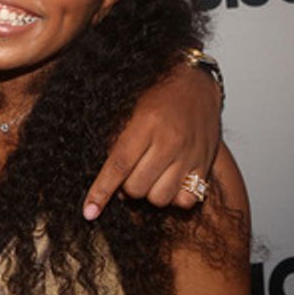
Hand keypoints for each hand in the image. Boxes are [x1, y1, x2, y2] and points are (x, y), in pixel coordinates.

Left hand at [82, 62, 221, 218]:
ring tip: (146, 176)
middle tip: (126, 174)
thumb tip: (100, 174)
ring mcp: (190, 156)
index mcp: (146, 125)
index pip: (118, 166)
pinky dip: (173, 197)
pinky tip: (167, 181)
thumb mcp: (128, 109)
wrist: (195, 83)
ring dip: (148, 193)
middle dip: (125, 188)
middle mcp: (170, 143)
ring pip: (160, 198)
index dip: (101, 191)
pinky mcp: (205, 165)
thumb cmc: (156, 94)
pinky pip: (186, 200)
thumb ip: (115, 139)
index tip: (89, 211)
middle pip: (137, 188)